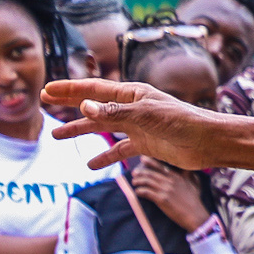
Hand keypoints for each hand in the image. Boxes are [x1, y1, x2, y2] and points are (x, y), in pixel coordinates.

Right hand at [43, 80, 224, 170]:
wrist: (207, 142)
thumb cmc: (181, 122)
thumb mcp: (146, 115)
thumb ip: (114, 112)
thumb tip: (84, 106)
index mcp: (131, 94)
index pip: (93, 89)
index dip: (69, 89)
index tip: (47, 90)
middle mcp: (131, 108)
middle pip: (94, 104)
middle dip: (69, 104)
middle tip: (46, 103)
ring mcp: (137, 126)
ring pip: (102, 127)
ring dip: (80, 130)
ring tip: (57, 135)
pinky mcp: (145, 144)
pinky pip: (119, 150)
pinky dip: (105, 156)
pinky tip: (91, 164)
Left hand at [132, 158, 209, 232]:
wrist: (194, 214)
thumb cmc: (195, 200)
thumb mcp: (195, 184)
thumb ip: (190, 175)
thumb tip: (188, 170)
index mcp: (177, 176)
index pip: (161, 166)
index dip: (150, 162)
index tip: (142, 158)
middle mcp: (170, 181)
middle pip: (151, 173)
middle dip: (141, 172)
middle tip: (134, 172)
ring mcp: (165, 189)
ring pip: (147, 182)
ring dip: (139, 181)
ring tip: (134, 182)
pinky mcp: (162, 199)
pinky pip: (147, 192)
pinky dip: (140, 191)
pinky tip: (137, 192)